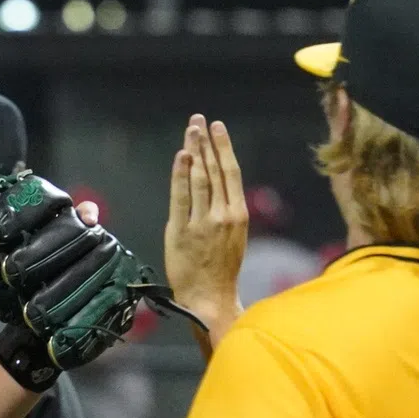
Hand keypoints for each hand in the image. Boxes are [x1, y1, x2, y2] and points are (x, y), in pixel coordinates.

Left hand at [164, 115, 246, 331]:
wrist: (209, 297)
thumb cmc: (221, 268)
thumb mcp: (235, 235)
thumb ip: (226, 209)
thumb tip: (218, 182)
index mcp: (238, 215)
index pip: (231, 173)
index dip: (224, 147)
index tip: (217, 128)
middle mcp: (222, 215)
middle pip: (214, 170)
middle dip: (206, 142)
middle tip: (199, 120)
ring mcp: (201, 222)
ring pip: (198, 179)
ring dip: (194, 151)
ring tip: (191, 131)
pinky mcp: (181, 231)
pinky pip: (180, 197)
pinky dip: (180, 175)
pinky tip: (181, 156)